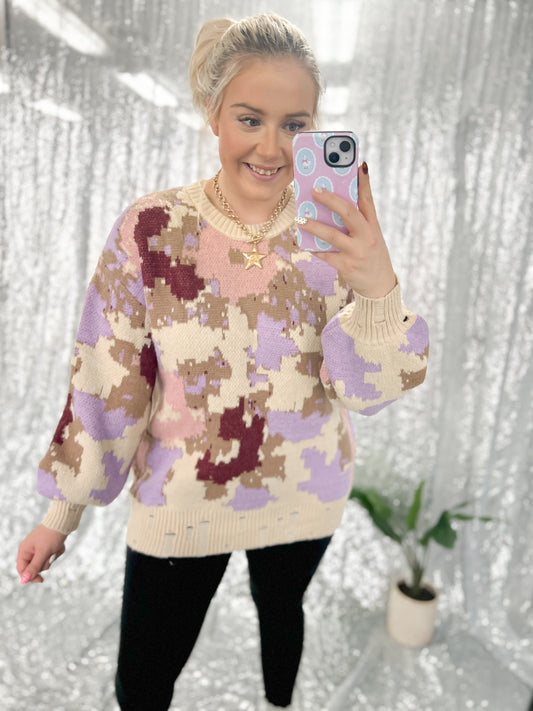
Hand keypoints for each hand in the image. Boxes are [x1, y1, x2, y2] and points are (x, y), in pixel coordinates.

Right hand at [17, 525, 66, 583]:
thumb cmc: (51, 535)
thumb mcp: (43, 553)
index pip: (22, 569)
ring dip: (53, 556)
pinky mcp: (48, 546)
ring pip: (45, 562)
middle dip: (45, 562)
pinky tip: (59, 545)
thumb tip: (24, 581)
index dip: (30, 576)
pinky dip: (57, 552)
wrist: (63, 520)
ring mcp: (39, 548)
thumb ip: (34, 567)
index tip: (41, 580)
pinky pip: (52, 555)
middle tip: (50, 554)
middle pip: (35, 567)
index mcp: (24, 550)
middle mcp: (30, 549)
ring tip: (56, 547)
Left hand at [302, 162, 396, 297]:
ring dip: (314, 226)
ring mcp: (357, 252)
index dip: (363, 182)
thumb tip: (343, 197)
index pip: (368, 200)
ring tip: (300, 219)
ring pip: (333, 235)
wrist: (379, 285)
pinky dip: (314, 248)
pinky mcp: (346, 267)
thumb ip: (359, 218)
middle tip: (315, 190)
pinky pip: (326, 255)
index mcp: (373, 226)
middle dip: (331, 200)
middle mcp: (367, 237)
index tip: (358, 165)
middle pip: (349, 213)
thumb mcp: (372, 235)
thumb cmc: (371, 254)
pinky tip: (304, 242)